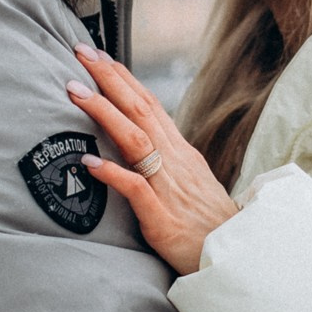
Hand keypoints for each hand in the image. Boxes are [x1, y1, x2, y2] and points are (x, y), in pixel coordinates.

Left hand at [67, 46, 236, 274]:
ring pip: (135, 140)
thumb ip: (166, 162)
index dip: (124, 79)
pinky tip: (88, 162)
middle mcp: (175, 162)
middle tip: (81, 52)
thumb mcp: (189, 183)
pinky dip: (112, 173)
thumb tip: (138, 143)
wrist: (236, 259)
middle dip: (109, 79)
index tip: (99, 56)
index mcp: (181, 153)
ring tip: (74, 92)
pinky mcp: (162, 218)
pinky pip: (136, 190)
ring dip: (104, 112)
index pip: (150, 105)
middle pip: (140, 110)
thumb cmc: (209, 225)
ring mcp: (169, 188)